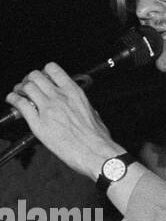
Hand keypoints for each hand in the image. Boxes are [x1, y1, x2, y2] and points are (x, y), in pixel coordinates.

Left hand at [5, 63, 120, 178]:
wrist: (94, 151)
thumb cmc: (96, 136)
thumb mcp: (92, 112)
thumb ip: (80, 105)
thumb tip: (75, 105)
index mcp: (74, 92)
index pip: (53, 69)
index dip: (44, 71)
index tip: (42, 78)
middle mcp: (59, 97)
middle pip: (35, 76)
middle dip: (29, 79)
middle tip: (28, 86)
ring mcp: (47, 109)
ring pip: (26, 87)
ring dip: (19, 88)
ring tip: (19, 93)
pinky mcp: (37, 123)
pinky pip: (20, 104)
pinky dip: (13, 100)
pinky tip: (13, 101)